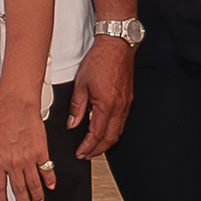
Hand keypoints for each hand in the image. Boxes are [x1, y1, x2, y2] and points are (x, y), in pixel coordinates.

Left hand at [0, 83, 55, 200]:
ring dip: (36, 194)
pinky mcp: (41, 152)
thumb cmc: (4, 118)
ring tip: (38, 200)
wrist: (16, 105)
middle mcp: (13, 162)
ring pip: (33, 183)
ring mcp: (28, 159)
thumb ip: (1, 156)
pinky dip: (49, 179)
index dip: (1, 198)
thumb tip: (5, 167)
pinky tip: (50, 185)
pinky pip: (46, 170)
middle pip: (19, 188)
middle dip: (23, 200)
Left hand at [65, 36, 134, 158]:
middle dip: (97, 150)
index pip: (96, 135)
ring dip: (106, 143)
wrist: (117, 46)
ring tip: (94, 147)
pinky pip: (122, 122)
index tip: (80, 153)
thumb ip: (77, 106)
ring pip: (118, 132)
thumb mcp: (81, 84)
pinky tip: (105, 131)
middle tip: (86, 155)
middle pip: (110, 138)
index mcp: (106, 105)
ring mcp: (126, 104)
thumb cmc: (100, 60)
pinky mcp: (128, 99)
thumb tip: (72, 123)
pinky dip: (113, 132)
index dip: (87, 147)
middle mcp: (119, 108)